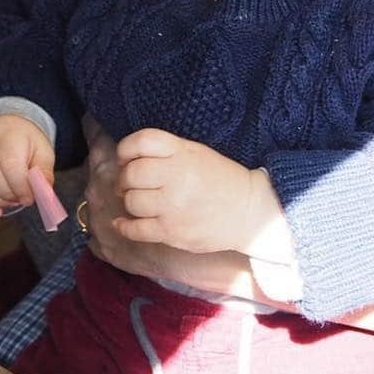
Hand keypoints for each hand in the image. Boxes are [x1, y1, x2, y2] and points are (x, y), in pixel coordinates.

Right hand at [0, 115, 54, 217]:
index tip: (30, 198)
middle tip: (20, 199)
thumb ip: (43, 174)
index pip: (10, 165)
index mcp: (7, 131)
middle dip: (8, 196)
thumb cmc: (25, 143)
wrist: (6, 127)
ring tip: (10, 200)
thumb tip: (44, 195)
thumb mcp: (43, 153)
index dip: (21, 187)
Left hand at [113, 128, 259, 253]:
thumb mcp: (196, 153)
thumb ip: (164, 152)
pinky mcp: (172, 232)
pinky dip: (124, 227)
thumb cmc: (220, 180)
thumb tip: (125, 160)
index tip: (125, 158)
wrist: (251, 212)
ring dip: (129, 202)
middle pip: (131, 174)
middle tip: (129, 185)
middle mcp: (177, 177)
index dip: (126, 149)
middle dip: (124, 179)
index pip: (141, 141)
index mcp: (183, 152)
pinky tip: (123, 223)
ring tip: (138, 202)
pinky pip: (135, 229)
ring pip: (131, 201)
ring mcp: (174, 206)